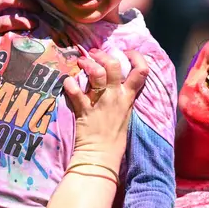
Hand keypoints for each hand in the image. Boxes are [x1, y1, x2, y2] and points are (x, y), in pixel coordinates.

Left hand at [64, 49, 147, 165]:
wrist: (102, 155)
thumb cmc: (114, 137)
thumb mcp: (125, 113)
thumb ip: (122, 96)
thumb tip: (115, 81)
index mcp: (128, 98)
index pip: (141, 71)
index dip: (136, 57)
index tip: (126, 52)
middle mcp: (115, 97)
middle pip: (114, 66)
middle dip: (103, 55)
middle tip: (94, 53)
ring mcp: (100, 102)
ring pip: (96, 74)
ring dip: (87, 64)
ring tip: (81, 62)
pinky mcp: (84, 110)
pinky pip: (75, 92)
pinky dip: (69, 84)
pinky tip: (67, 81)